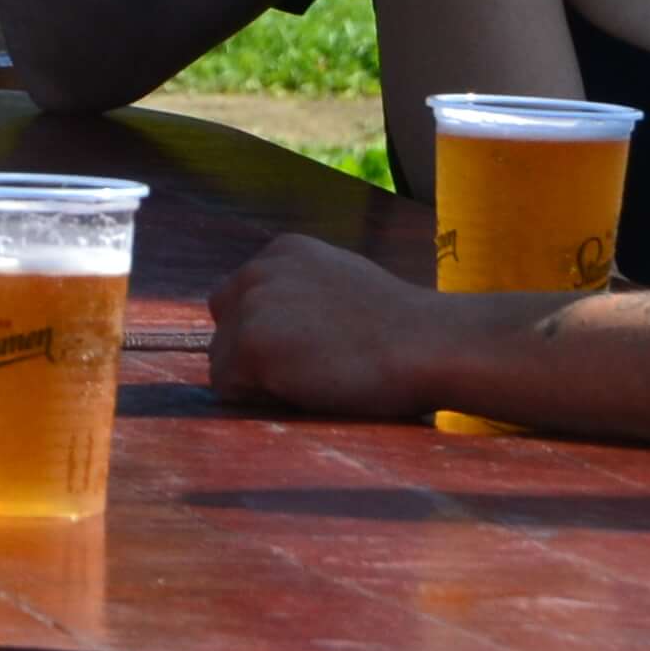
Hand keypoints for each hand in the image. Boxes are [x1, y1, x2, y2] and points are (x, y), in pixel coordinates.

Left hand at [207, 235, 465, 418]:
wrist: (427, 343)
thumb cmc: (401, 328)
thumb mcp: (341, 284)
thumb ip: (302, 294)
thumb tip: (278, 329)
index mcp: (284, 250)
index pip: (242, 299)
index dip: (269, 333)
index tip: (308, 348)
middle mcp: (260, 269)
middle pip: (225, 327)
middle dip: (252, 353)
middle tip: (306, 370)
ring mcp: (253, 306)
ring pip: (222, 360)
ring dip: (257, 380)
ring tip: (311, 380)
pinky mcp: (252, 345)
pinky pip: (228, 388)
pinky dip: (258, 400)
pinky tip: (304, 391)